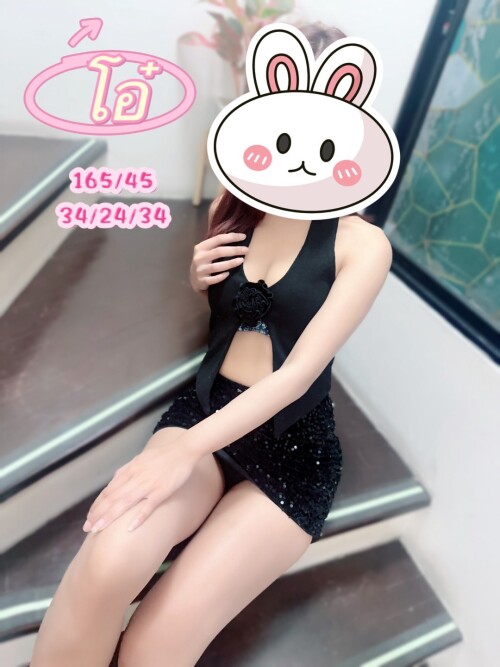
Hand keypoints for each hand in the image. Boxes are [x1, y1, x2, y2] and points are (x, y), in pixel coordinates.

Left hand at [82, 437, 200, 533]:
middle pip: (112, 498)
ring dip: (110, 517)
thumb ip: (126, 469)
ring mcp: (148, 485)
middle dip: (98, 514)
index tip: (89, 517)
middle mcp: (136, 478)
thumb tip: (114, 480)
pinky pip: (148, 506)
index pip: (108, 491)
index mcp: (130, 470)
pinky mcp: (162, 491)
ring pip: (125, 503)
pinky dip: (138, 517)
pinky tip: (129, 528)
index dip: (97, 505)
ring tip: (98, 529)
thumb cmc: (163, 455)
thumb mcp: (140, 458)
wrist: (184, 450)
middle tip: (87, 528)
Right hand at [190, 232, 247, 292]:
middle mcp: (199, 258)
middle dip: (234, 250)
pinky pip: (214, 279)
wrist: (194, 279)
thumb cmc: (204, 262)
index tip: (243, 237)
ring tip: (241, 260)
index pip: (218, 239)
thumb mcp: (207, 251)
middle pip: (219, 251)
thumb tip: (235, 236)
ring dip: (231, 263)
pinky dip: (222, 276)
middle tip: (246, 250)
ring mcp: (200, 270)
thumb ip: (217, 244)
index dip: (231, 237)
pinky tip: (229, 274)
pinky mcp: (202, 281)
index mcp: (201, 247)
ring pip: (217, 266)